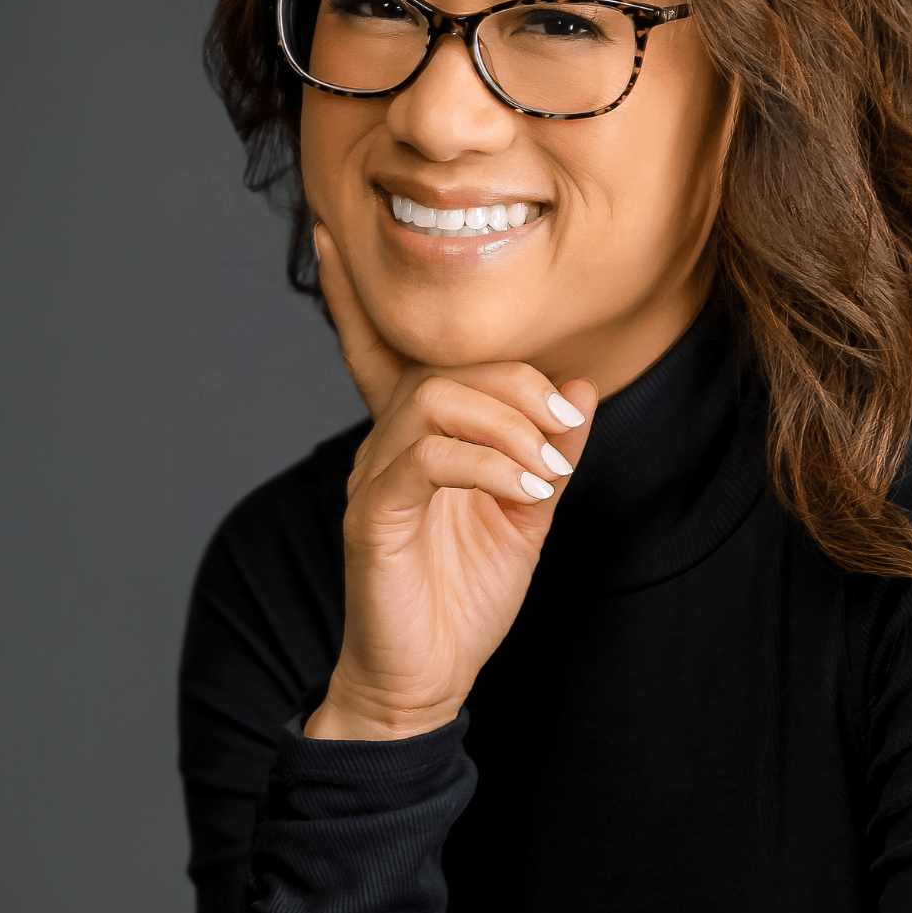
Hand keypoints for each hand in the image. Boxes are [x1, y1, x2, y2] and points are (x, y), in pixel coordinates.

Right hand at [306, 221, 597, 740]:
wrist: (424, 682)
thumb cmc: (462, 601)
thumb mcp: (525, 514)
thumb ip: (548, 449)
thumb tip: (581, 388)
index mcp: (415, 438)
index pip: (383, 350)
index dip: (354, 295)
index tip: (330, 230)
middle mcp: (385, 445)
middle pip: (442, 365)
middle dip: (517, 381)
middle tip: (563, 428)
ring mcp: (374, 476)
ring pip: (434, 398)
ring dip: (508, 422)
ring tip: (546, 469)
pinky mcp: (374, 514)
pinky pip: (425, 456)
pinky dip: (487, 462)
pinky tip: (524, 489)